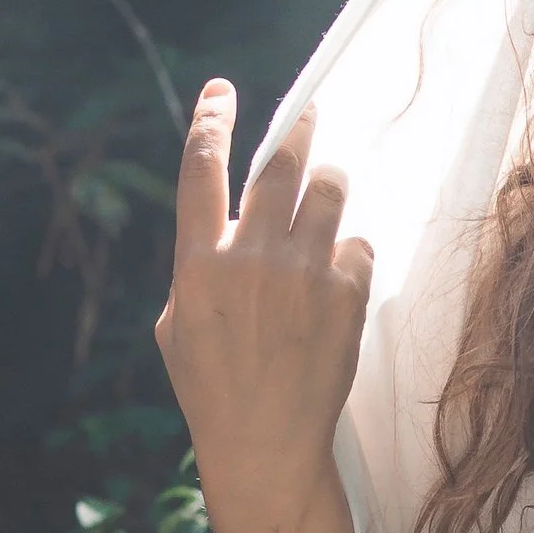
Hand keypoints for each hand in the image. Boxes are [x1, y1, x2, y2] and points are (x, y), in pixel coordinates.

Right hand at [154, 82, 373, 518]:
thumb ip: (199, 268)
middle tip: (310, 112)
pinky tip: (334, 286)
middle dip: (299, 128)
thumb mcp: (177, 325)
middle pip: (282, 164)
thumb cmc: (212, 386)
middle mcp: (250, 258)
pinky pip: (356, 246)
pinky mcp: (346, 294)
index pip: (202, 170)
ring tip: (325, 200)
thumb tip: (228, 229)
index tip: (220, 90)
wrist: (266, 442)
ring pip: (330, 191)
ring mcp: (303, 274)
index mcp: (198, 263)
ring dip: (328, 188)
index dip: (210, 121)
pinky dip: (347, 256)